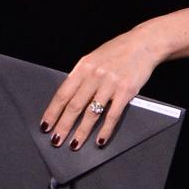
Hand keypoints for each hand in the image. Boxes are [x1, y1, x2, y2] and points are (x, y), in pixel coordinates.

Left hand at [39, 28, 164, 150]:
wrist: (143, 44)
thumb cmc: (117, 51)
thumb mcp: (94, 58)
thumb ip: (81, 76)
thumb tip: (68, 98)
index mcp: (83, 67)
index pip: (63, 93)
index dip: (52, 112)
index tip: (46, 125)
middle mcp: (94, 75)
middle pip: (74, 106)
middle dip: (63, 126)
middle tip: (56, 140)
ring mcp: (110, 84)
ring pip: (92, 113)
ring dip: (81, 132)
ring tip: (74, 144)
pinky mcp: (126, 91)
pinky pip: (112, 115)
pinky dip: (105, 130)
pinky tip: (100, 140)